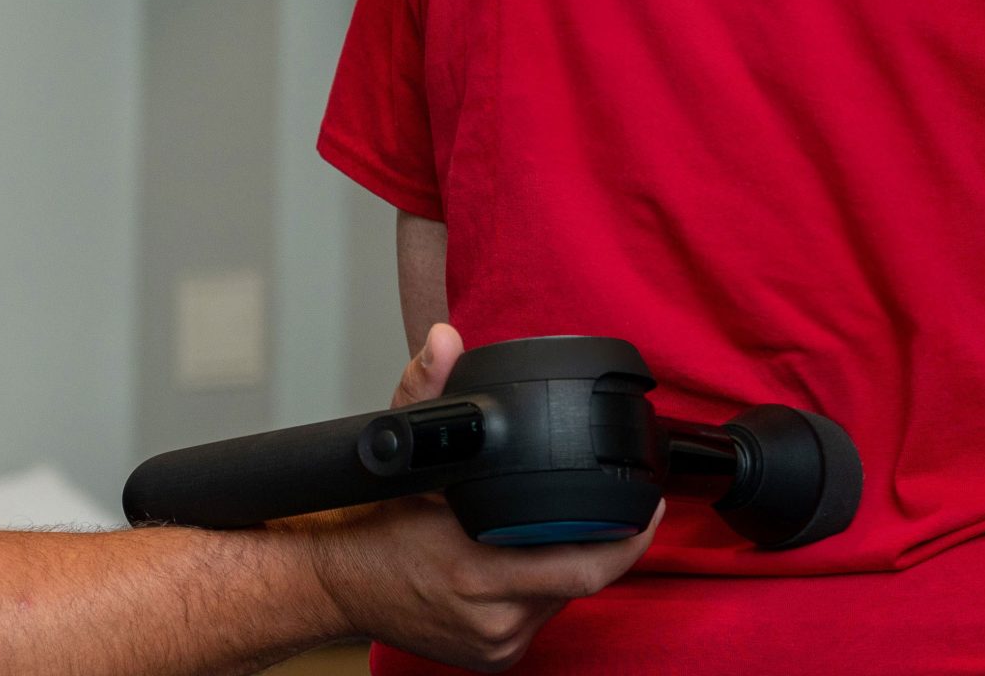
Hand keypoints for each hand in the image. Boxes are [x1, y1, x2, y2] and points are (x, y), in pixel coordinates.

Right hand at [294, 324, 658, 670]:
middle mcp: (491, 617)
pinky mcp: (494, 657)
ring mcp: (495, 644)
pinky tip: (520, 561)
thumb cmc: (372, 522)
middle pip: (580, 579)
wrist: (335, 583)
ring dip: (564, 565)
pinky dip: (541, 589)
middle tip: (601, 507)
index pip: (586, 567)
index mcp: (476, 570)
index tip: (649, 506)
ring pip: (562, 598)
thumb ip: (427, 389)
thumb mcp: (401, 447)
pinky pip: (540, 616)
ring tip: (539, 531)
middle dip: (595, 542)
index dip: (628, 539)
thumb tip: (444, 340)